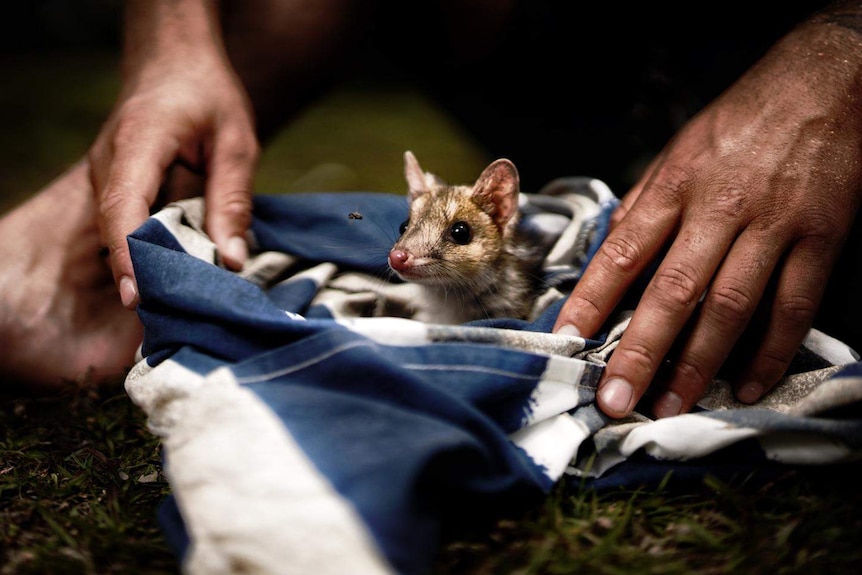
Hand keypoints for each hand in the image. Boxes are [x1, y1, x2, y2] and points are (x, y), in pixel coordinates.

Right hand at [88, 0, 258, 308]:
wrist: (174, 63)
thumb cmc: (208, 95)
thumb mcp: (237, 143)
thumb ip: (233, 200)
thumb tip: (231, 261)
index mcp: (139, 142)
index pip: (124, 206)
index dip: (129, 255)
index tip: (140, 296)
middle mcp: (111, 162)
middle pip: (117, 229)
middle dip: (141, 275)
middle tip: (175, 319)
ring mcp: (107, 175)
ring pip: (120, 233)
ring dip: (146, 267)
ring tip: (179, 307)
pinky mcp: (116, 187)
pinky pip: (128, 226)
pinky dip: (149, 252)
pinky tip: (177, 278)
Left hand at [554, 15, 861, 417]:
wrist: (826, 80)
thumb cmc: (741, 121)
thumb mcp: (678, 151)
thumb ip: (645, 204)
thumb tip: (609, 252)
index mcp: (675, 186)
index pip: (621, 253)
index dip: (591, 301)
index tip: (568, 342)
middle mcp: (719, 208)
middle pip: (672, 291)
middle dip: (640, 352)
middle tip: (617, 400)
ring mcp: (773, 224)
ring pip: (731, 306)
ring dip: (699, 363)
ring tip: (672, 404)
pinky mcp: (822, 237)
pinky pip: (795, 305)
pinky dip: (772, 351)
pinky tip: (749, 384)